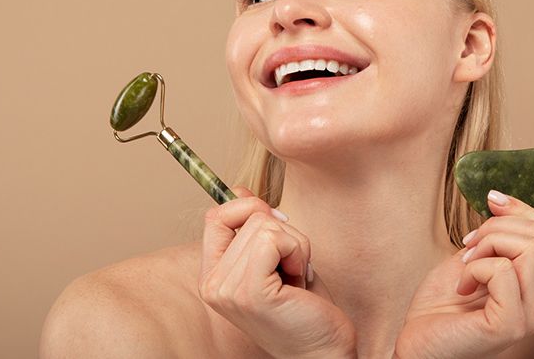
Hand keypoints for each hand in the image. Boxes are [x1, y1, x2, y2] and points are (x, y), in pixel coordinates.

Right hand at [198, 187, 355, 358]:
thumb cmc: (303, 306)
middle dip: (285, 235)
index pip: (216, 217)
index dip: (248, 209)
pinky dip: (297, 252)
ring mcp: (228, 289)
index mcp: (212, 275)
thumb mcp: (274, 258)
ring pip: (265, 226)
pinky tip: (298, 281)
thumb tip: (240, 190)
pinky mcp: (250, 292)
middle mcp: (212, 284)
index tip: (277, 229)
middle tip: (290, 270)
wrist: (322, 350)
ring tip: (295, 279)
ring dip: (295, 246)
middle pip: (250, 216)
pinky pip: (275, 240)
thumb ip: (253, 227)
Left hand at [394, 190, 533, 357]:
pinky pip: (504, 271)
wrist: (417, 342)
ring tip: (466, 266)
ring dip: (487, 245)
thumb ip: (494, 235)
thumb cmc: (440, 305)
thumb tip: (499, 198)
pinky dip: (475, 268)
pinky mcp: (512, 324)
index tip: (489, 203)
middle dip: (497, 227)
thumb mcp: (472, 257)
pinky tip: (462, 287)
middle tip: (468, 248)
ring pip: (531, 248)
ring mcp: (531, 316)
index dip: (520, 210)